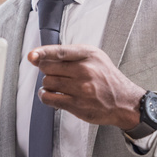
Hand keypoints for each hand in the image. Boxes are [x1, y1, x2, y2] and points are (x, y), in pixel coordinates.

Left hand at [29, 44, 143, 128]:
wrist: (123, 101)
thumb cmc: (106, 79)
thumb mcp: (95, 58)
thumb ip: (71, 55)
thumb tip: (40, 56)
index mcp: (89, 55)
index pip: (60, 52)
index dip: (42, 53)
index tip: (32, 56)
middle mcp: (85, 70)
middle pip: (48, 68)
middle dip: (47, 70)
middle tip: (55, 74)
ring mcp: (81, 89)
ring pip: (47, 83)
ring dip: (47, 84)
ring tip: (56, 86)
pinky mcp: (76, 105)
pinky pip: (49, 99)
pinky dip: (45, 96)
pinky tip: (50, 95)